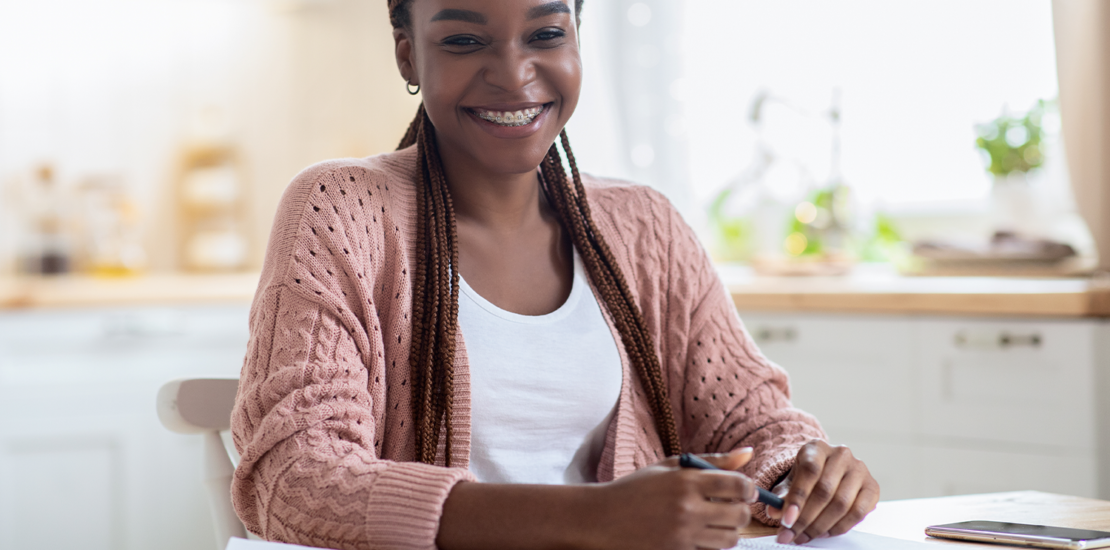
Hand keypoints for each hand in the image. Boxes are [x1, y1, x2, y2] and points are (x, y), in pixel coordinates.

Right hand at [588, 448, 758, 549]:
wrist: (603, 518)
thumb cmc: (637, 488)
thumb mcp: (670, 467)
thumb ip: (712, 461)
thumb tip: (748, 453)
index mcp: (686, 481)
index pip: (737, 485)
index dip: (749, 488)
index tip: (745, 490)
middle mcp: (688, 509)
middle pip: (739, 515)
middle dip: (741, 510)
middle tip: (732, 506)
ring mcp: (683, 535)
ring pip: (730, 538)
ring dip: (729, 529)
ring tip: (714, 520)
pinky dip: (710, 543)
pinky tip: (697, 533)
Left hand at [766, 440, 879, 544]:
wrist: (830, 473)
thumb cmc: (807, 478)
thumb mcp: (790, 481)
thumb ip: (781, 495)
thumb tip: (774, 511)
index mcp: (817, 448)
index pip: (810, 471)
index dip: (798, 497)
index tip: (786, 520)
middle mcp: (841, 454)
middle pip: (825, 490)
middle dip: (806, 518)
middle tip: (791, 535)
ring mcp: (860, 470)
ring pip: (841, 504)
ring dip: (820, 526)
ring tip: (804, 536)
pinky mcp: (872, 487)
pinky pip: (858, 513)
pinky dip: (839, 527)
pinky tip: (824, 533)